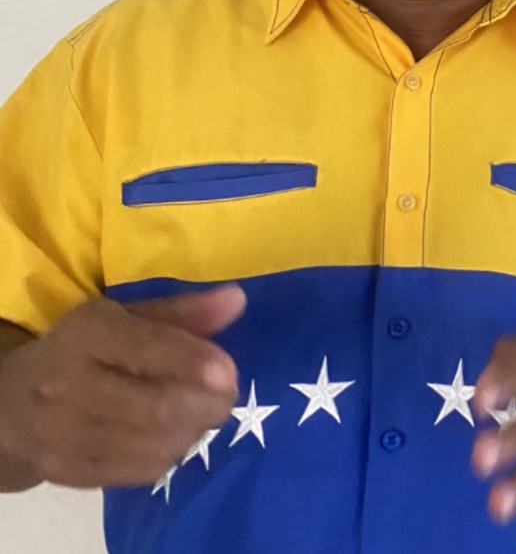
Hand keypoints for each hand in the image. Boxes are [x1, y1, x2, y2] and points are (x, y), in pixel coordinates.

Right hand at [0, 285, 244, 488]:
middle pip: (157, 408)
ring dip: (193, 430)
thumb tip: (237, 299)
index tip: (230, 372)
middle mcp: (67, 385)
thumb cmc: (86, 350)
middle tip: (228, 397)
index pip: (147, 349)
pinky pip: (139, 470)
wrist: (13, 405)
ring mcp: (63, 435)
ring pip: (154, 445)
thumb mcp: (125, 316)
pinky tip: (175, 435)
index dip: (195, 362)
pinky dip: (170, 454)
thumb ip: (182, 311)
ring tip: (202, 413)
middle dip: (207, 405)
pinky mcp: (67, 472)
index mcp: (85, 334)